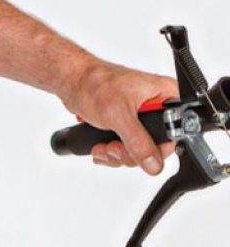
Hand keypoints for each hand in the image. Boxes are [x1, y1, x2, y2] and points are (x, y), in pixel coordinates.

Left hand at [63, 60, 178, 174]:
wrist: (74, 82)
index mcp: (165, 96)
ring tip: (103, 147)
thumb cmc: (96, 85)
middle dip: (129, 154)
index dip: (154, 150)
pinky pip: (124, 150)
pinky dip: (110, 153)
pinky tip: (99, 147)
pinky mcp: (125, 126)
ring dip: (116, 155)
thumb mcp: (119, 116)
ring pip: (137, 153)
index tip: (134, 151)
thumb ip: (138, 142)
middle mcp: (156, 107)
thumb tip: (153, 163)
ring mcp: (140, 119)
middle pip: (153, 148)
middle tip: (113, 147)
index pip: (173, 135)